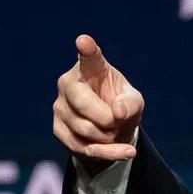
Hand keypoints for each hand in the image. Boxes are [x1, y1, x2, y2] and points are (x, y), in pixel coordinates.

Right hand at [53, 35, 144, 172]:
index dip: (87, 49)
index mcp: (91, 68)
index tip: (84, 40)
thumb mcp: (134, 102)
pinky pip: (82, 147)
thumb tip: (117, 112)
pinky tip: (126, 152)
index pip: (89, 57)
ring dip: (109, 137)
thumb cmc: (121, 106)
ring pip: (84, 129)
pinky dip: (108, 153)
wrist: (112, 130)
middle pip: (81, 102)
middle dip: (106, 118)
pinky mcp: (58, 129)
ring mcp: (60, 106)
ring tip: (116, 131)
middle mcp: (69, 83)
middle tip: (118, 121)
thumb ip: (130, 103)